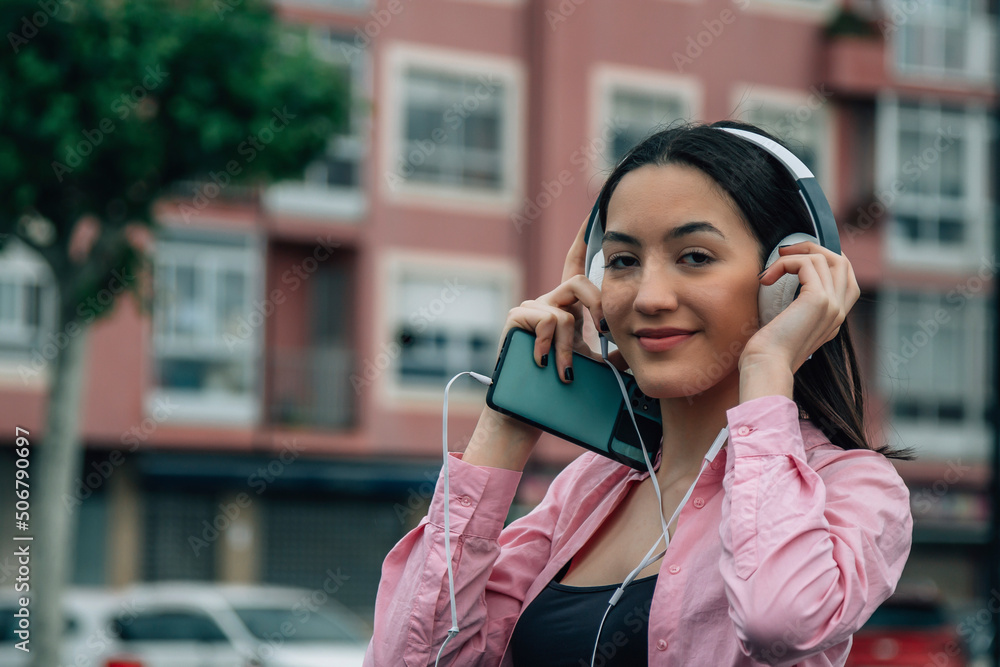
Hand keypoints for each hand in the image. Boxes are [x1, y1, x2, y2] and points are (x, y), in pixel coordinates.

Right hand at [495, 216, 626, 383]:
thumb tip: (635, 348)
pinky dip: (554, 346)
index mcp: (566, 306)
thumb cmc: (559, 388)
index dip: (584, 238)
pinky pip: (551, 322)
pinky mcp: (517, 318)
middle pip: (579, 282)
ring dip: (572, 347)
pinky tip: (544, 362)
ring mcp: (530, 309)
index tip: (595, 211)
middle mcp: (548, 301)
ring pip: (567, 312)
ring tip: (566, 371)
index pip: (576, 265)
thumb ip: (611, 352)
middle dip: (597, 306)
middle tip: (605, 333)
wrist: (526, 409)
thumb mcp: (593, 365)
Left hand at [740, 241, 859, 375]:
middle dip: (814, 249)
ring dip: (792, 256)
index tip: (798, 257)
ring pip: (824, 258)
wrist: (766, 366)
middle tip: (785, 252)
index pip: (846, 279)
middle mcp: (838, 312)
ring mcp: (832, 305)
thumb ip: (795, 308)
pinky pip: (806, 264)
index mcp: (834, 319)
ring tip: (769, 271)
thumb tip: (781, 284)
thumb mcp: (787, 326)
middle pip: (842, 262)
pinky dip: (784, 264)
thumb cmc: (768, 351)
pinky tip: (765, 279)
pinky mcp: (818, 300)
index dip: (826, 259)